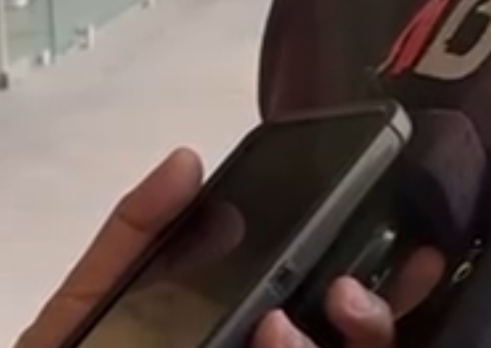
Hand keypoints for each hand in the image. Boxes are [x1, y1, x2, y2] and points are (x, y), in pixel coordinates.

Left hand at [16, 147, 446, 347]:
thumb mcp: (83, 312)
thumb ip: (132, 237)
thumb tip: (187, 160)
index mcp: (245, 332)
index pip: (333, 307)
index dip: (379, 276)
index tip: (407, 242)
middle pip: (359, 343)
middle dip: (377, 315)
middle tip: (347, 291)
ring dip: (349, 343)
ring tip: (282, 328)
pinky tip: (274, 342)